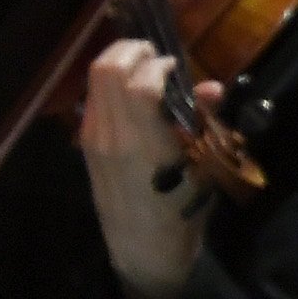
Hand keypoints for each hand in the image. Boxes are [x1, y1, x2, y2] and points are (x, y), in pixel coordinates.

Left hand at [79, 39, 220, 298]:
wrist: (142, 247)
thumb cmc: (181, 209)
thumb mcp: (203, 167)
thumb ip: (202, 120)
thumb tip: (211, 87)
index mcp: (143, 142)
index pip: (139, 81)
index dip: (158, 63)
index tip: (175, 66)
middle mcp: (111, 135)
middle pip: (106, 69)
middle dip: (131, 51)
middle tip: (153, 54)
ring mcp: (93, 139)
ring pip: (93, 80)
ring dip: (117, 64)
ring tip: (142, 68)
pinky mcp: (85, 145)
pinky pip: (92, 100)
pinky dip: (108, 84)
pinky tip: (129, 91)